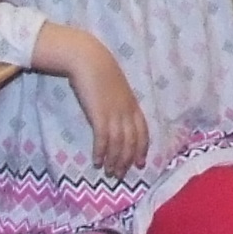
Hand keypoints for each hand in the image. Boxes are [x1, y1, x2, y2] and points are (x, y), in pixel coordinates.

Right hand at [37, 26, 148, 173]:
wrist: (89, 59)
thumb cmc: (100, 72)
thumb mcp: (117, 89)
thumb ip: (120, 103)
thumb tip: (118, 118)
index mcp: (133, 105)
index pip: (143, 132)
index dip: (142, 149)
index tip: (139, 163)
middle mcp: (127, 112)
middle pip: (132, 142)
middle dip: (127, 161)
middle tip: (120, 175)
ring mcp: (114, 114)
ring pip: (119, 144)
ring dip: (114, 160)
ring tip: (108, 172)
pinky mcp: (99, 115)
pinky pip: (103, 139)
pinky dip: (101, 152)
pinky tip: (96, 161)